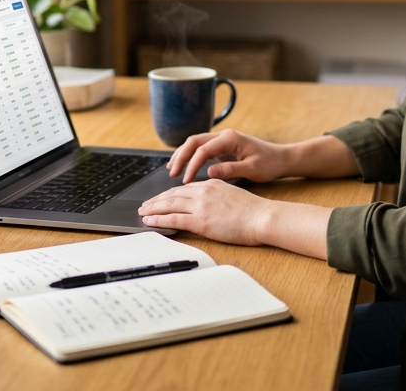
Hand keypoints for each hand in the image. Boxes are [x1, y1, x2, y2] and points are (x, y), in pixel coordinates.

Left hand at [138, 179, 270, 244]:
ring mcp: (200, 205)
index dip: (170, 194)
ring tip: (142, 212)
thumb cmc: (254, 211)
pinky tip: (149, 221)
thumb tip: (210, 205)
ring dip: (153, 208)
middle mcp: (203, 191)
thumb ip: (218, 197)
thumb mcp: (233, 196)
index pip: (185, 188)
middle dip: (157, 200)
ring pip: (169, 204)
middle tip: (145, 204)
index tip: (161, 199)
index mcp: (212, 184)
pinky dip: (158, 219)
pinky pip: (173, 219)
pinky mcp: (200, 220)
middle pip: (173, 194)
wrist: (262, 217)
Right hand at [168, 129, 292, 183]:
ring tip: (172, 169)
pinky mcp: (222, 147)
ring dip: (182, 155)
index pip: (203, 149)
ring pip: (195, 143)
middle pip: (194, 142)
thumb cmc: (270, 164)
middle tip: (172, 174)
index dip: (191, 165)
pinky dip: (190, 157)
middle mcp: (223, 136)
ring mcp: (222, 140)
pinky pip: (201, 149)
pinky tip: (183, 166)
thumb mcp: (252, 169)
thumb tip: (209, 173)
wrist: (281, 159)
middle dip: (181, 157)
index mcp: (230, 139)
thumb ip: (230, 170)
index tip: (186, 181)